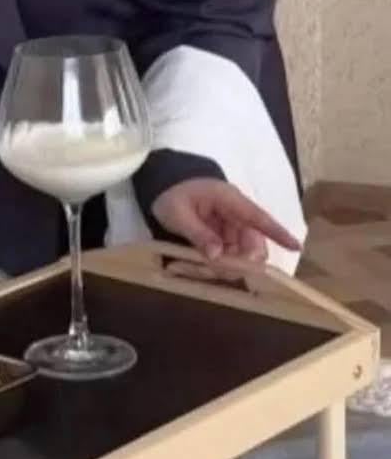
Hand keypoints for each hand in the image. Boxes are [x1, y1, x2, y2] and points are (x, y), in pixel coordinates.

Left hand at [151, 178, 301, 264]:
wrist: (163, 189)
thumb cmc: (171, 195)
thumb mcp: (177, 213)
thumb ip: (197, 233)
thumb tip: (218, 255)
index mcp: (228, 199)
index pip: (258, 217)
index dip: (277, 232)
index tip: (296, 247)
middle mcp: (235, 215)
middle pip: (252, 244)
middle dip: (239, 262)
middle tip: (215, 270)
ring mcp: (230, 228)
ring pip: (239, 255)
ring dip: (221, 267)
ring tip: (189, 267)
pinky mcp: (222, 239)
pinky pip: (225, 257)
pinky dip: (211, 266)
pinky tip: (189, 266)